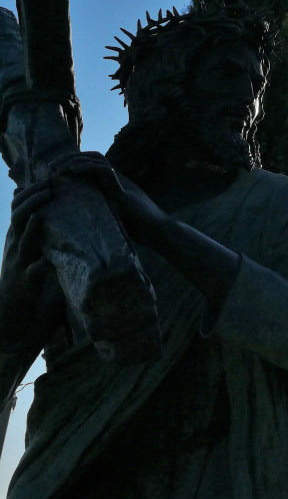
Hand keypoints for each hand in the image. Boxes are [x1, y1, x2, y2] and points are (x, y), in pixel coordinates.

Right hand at [0, 182, 64, 343]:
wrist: (17, 321)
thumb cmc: (31, 285)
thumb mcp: (36, 256)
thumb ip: (45, 237)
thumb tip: (60, 214)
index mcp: (19, 240)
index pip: (20, 210)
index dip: (31, 193)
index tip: (48, 178)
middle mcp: (16, 249)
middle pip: (19, 218)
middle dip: (32, 200)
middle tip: (49, 185)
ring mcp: (19, 266)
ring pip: (22, 241)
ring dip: (33, 226)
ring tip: (43, 211)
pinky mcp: (26, 284)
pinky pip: (33, 272)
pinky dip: (40, 264)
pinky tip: (47, 259)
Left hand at [46, 152, 168, 246]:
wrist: (159, 232)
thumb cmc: (141, 228)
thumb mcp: (116, 216)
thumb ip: (104, 210)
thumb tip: (84, 217)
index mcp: (115, 184)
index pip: (94, 163)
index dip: (74, 163)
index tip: (56, 171)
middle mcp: (118, 179)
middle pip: (93, 157)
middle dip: (70, 158)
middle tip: (50, 167)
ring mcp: (122, 183)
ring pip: (97, 159)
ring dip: (74, 160)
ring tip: (56, 168)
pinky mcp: (123, 191)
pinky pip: (104, 172)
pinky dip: (86, 168)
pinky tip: (71, 171)